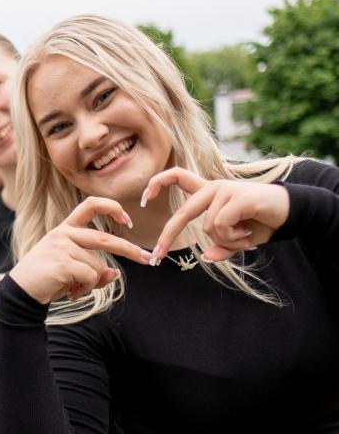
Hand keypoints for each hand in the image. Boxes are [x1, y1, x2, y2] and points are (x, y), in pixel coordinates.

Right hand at [9, 196, 151, 304]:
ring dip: (92, 282)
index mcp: (65, 229)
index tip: (127, 219)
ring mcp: (62, 246)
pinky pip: (91, 276)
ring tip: (75, 289)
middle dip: (129, 249)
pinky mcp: (62, 262)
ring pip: (98, 264)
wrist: (20, 293)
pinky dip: (86, 289)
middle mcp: (63, 233)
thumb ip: (94, 271)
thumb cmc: (46, 281)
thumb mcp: (72, 272)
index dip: (111, 207)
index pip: (90, 205)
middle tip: (147, 258)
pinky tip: (71, 293)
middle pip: (105, 239)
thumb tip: (115, 273)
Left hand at [142, 167, 289, 261]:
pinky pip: (221, 225)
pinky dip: (232, 237)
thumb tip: (205, 257)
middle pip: (183, 211)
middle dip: (168, 236)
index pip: (178, 176)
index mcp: (210, 193)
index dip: (158, 183)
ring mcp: (225, 190)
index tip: (143, 199)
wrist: (290, 213)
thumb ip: (221, 247)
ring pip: (207, 226)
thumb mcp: (238, 240)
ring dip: (225, 240)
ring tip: (244, 237)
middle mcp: (214, 188)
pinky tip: (248, 235)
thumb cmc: (261, 223)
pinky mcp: (237, 196)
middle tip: (157, 257)